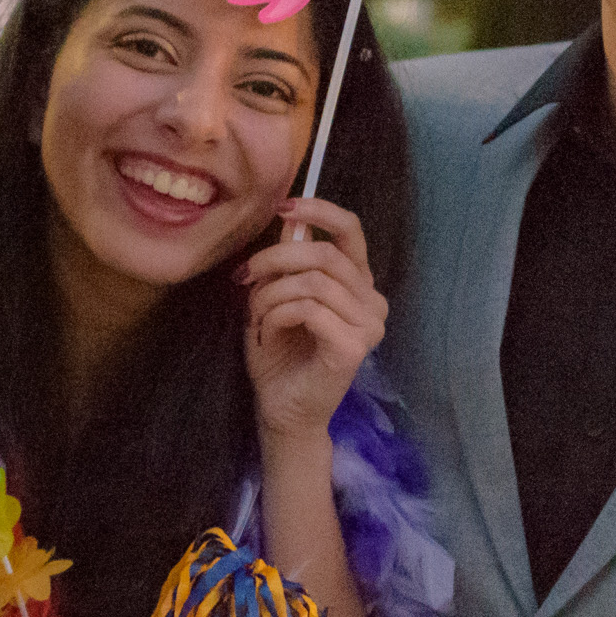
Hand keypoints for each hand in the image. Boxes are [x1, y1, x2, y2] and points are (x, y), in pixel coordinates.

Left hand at [240, 197, 389, 442]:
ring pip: (313, 282)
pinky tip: (267, 332)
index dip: (319, 211)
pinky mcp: (354, 347)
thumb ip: (288, 261)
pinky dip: (277, 315)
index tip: (283, 207)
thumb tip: (289, 219)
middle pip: (324, 254)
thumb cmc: (279, 354)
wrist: (281, 409)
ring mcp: (369, 325)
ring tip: (256, 317)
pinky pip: (309, 309)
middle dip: (274, 259)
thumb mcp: (276, 296)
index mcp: (357, 283)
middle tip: (243, 276)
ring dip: (270, 295)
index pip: (350, 230)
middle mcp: (372, 301)